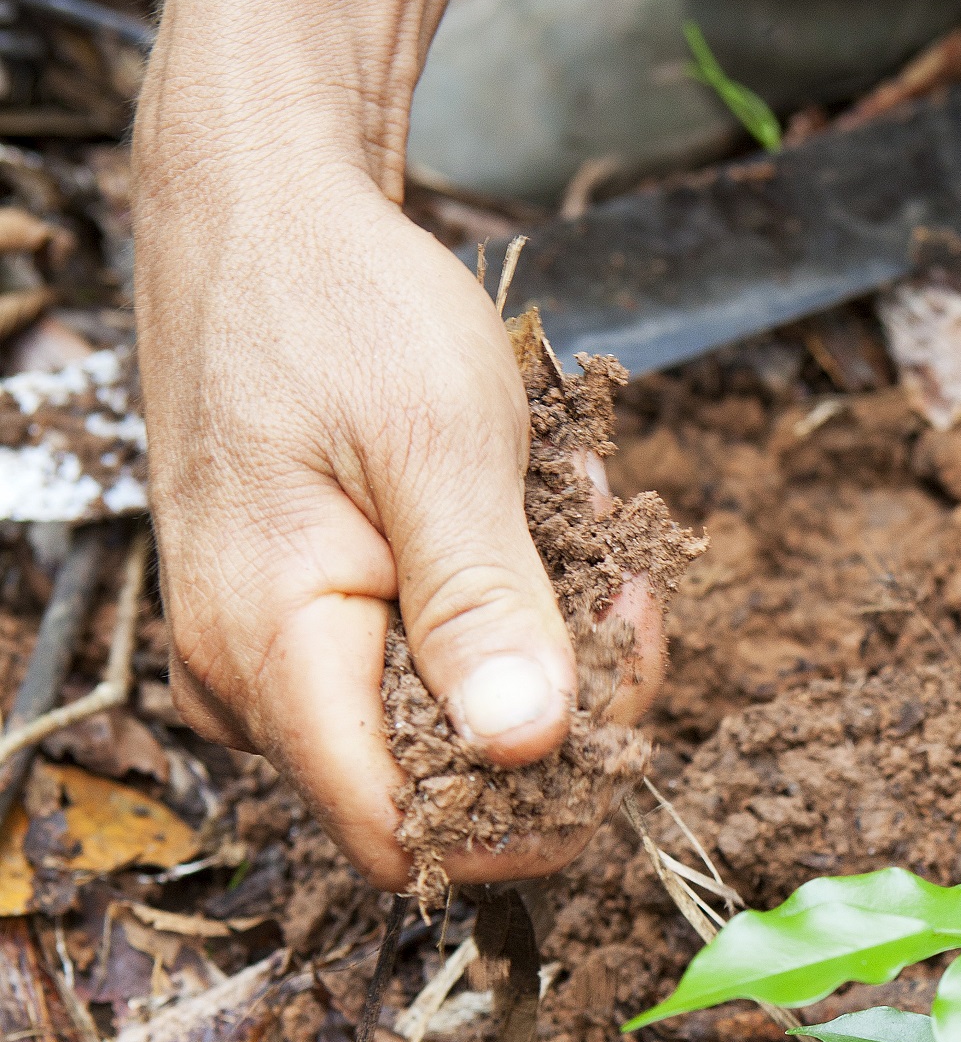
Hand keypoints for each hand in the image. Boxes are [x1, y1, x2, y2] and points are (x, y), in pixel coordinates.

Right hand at [132, 0, 625, 886]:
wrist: (262, 210)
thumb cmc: (339, 306)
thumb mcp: (438, 444)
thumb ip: (482, 603)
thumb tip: (527, 748)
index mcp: (269, 650)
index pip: (398, 830)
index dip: (522, 815)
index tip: (615, 718)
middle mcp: (255, 673)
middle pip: (439, 779)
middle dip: (557, 701)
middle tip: (624, 588)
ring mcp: (276, 643)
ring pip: (446, 712)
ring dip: (541, 635)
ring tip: (575, 519)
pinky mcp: (310, 606)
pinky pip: (426, 651)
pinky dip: (506, 599)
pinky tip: (535, 514)